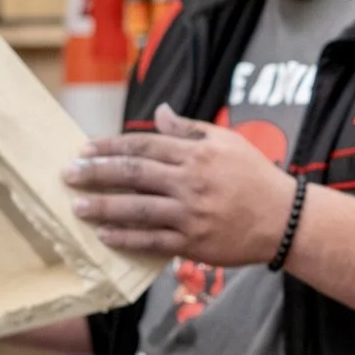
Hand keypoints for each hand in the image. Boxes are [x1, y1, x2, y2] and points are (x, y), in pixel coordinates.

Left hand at [63, 104, 296, 264]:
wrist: (284, 218)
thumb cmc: (255, 176)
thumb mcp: (227, 141)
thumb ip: (189, 129)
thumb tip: (159, 113)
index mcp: (196, 153)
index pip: (144, 145)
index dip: (110, 146)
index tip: (85, 149)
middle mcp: (190, 181)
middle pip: (134, 174)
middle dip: (97, 173)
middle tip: (69, 174)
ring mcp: (191, 213)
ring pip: (137, 209)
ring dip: (104, 207)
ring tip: (77, 206)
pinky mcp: (193, 242)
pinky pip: (152, 240)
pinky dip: (127, 238)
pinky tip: (104, 235)